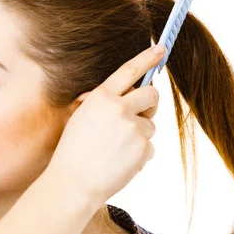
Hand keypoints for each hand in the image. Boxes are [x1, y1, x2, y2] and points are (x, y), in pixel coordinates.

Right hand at [44, 44, 164, 206]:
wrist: (72, 184)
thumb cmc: (73, 153)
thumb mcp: (81, 118)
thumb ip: (104, 104)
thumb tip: (128, 98)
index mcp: (101, 97)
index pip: (129, 71)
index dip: (147, 58)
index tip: (161, 49)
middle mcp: (119, 108)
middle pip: (152, 95)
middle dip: (150, 104)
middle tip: (141, 115)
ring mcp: (133, 128)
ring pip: (151, 125)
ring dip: (140, 136)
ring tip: (117, 151)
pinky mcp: (143, 147)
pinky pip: (150, 147)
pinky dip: (140, 156)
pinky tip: (121, 163)